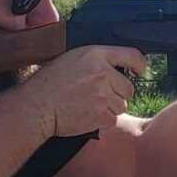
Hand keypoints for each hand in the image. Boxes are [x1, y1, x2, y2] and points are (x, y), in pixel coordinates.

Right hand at [21, 46, 146, 137]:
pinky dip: (102, 122)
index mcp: (95, 55)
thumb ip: (94, 61)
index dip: (140, 64)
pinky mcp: (101, 115)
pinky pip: (112, 120)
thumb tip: (115, 69)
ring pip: (121, 106)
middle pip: (128, 88)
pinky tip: (86, 116)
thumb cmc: (48, 83)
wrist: (37, 106)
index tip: (140, 71)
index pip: (131, 56)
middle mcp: (102, 73)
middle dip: (118, 93)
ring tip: (89, 106)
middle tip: (99, 96)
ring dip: (110, 108)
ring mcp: (102, 95)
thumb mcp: (71, 59)